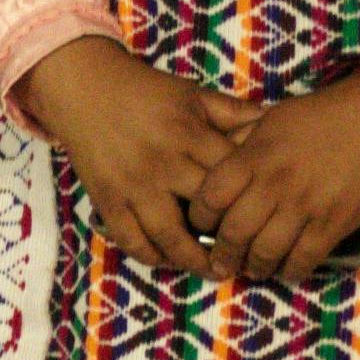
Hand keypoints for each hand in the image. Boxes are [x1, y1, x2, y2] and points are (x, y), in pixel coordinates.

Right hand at [17, 35, 259, 276]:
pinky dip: (151, 256)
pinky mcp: (107, 200)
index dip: (252, 201)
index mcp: (188, 135)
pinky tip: (168, 261)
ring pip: (168, 236)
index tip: (267, 219)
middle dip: (230, 238)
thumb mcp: (192, 95)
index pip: (230, 178)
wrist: (84, 87)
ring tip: (214, 272)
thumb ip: (232, 112)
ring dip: (194, 261)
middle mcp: (162, 164)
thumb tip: (275, 121)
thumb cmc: (144, 91)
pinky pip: (131, 240)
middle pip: (206, 213)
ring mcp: (132, 186)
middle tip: (249, 255)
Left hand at [187, 73, 359, 280]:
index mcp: (253, 157)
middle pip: (234, 233)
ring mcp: (303, 207)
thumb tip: (217, 160)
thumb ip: (242, 143)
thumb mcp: (270, 120)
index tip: (201, 225)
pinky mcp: (332, 224)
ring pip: (265, 252)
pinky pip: (303, 259)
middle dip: (222, 254)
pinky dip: (290, 271)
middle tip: (220, 263)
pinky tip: (286, 271)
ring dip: (254, 267)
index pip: (210, 197)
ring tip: (252, 270)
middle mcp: (273, 185)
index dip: (199, 217)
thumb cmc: (320, 116)